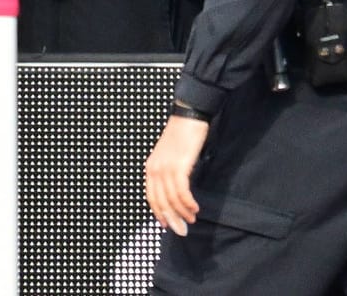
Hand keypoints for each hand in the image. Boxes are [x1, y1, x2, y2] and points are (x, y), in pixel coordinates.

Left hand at [145, 114, 209, 235]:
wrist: (189, 116)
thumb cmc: (183, 134)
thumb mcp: (171, 155)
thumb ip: (170, 172)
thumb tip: (176, 191)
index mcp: (150, 167)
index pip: (151, 197)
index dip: (159, 213)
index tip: (168, 225)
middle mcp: (155, 169)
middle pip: (160, 202)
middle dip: (172, 219)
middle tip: (182, 231)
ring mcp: (165, 168)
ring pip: (172, 199)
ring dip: (183, 213)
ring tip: (192, 219)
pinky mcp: (178, 166)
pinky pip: (181, 192)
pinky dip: (188, 203)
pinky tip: (195, 208)